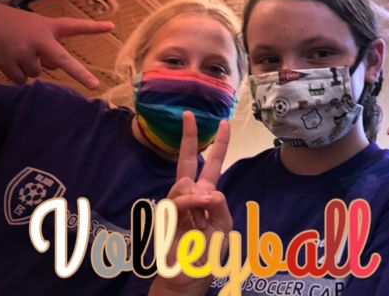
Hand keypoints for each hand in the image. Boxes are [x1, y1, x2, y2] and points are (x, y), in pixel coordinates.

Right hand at [0, 1, 113, 88]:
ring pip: (37, 73)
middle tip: (94, 85)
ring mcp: (23, 52)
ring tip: (16, 51)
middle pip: (63, 60)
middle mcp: (38, 39)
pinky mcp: (8, 63)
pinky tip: (8, 60)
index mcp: (47, 26)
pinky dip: (17, 74)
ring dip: (29, 67)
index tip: (111, 27)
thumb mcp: (33, 27)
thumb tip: (54, 68)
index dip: (93, 27)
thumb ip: (48, 44)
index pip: (74, 26)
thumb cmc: (11, 24)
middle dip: (80, 74)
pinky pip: (22, 80)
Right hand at [149, 112, 231, 294]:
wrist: (189, 274)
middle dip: (189, 136)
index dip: (219, 144)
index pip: (213, 164)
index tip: (224, 123)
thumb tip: (205, 190)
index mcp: (207, 194)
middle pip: (188, 159)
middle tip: (189, 114)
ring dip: (195, 196)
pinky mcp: (164, 214)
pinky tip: (194, 214)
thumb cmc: (208, 250)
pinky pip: (177, 201)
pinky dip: (187, 206)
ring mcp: (175, 202)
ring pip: (183, 183)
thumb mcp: (224, 226)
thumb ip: (219, 205)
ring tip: (202, 211)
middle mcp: (190, 194)